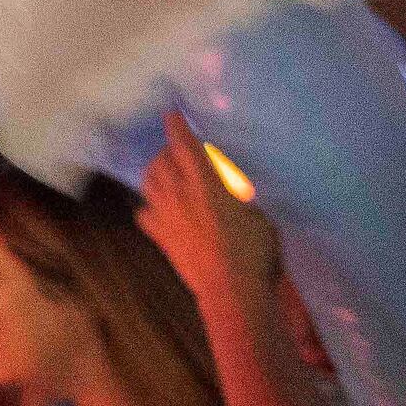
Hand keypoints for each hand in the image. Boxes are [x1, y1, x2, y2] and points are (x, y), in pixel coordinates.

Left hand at [141, 110, 284, 303]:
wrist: (232, 291)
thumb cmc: (254, 250)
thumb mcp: (261, 214)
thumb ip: (242, 193)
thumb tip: (233, 181)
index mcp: (206, 183)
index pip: (185, 145)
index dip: (177, 127)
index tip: (171, 114)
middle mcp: (179, 193)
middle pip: (161, 161)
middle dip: (167, 151)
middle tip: (178, 151)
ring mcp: (165, 216)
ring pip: (148, 183)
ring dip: (155, 173)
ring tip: (165, 172)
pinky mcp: (160, 237)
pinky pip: (144, 214)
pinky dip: (148, 206)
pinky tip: (156, 209)